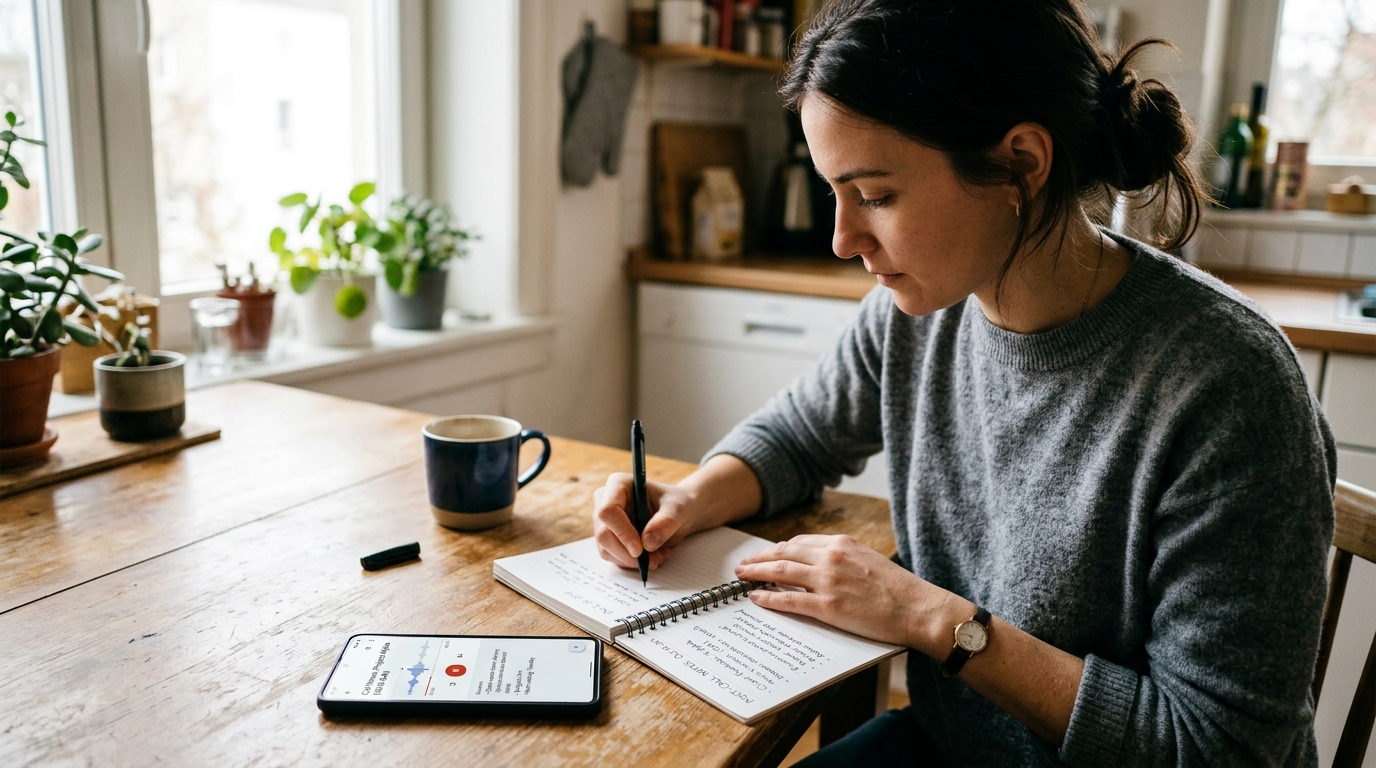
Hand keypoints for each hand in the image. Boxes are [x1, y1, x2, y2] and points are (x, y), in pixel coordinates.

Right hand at [592, 474, 704, 570]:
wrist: (675, 515)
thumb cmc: (675, 504)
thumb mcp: (678, 509)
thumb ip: (665, 522)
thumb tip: (647, 542)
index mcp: (618, 484)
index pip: (608, 511)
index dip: (621, 532)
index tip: (640, 549)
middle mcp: (604, 501)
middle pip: (603, 534)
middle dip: (627, 553)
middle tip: (653, 560)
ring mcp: (603, 521)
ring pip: (606, 549)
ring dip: (632, 561)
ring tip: (658, 557)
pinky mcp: (607, 538)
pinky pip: (613, 557)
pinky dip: (632, 563)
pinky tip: (651, 557)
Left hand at [735, 534, 945, 647]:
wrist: (918, 608)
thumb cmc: (898, 589)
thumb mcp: (869, 559)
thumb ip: (843, 557)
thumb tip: (819, 564)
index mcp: (842, 543)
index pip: (799, 542)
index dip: (778, 549)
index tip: (766, 555)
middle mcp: (831, 557)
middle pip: (784, 553)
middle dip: (759, 558)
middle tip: (743, 565)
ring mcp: (828, 581)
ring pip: (780, 572)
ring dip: (756, 574)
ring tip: (742, 578)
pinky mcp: (828, 606)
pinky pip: (788, 599)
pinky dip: (768, 597)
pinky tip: (757, 597)